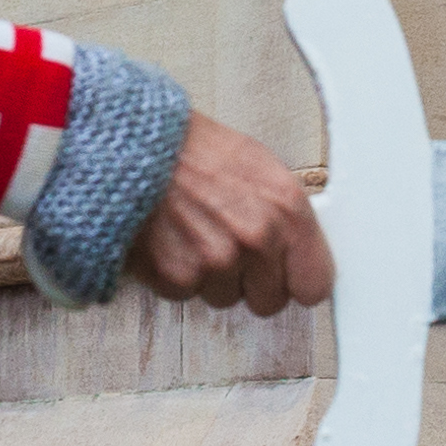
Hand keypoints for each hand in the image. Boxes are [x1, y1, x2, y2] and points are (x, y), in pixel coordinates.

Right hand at [125, 115, 335, 317]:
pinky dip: (176, 274)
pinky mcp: (176, 276)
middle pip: (270, 301)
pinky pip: (187, 295)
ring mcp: (216, 261)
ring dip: (212, 278)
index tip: (287, 277)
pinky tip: (170, 240)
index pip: (315, 284)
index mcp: (287, 208)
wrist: (131, 144)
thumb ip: (285, 215)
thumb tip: (298, 251)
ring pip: (226, 299)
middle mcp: (257, 238)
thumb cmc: (192, 149)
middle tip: (228, 248)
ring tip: (193, 234)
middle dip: (251, 283)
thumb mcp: (257, 166)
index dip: (297, 281)